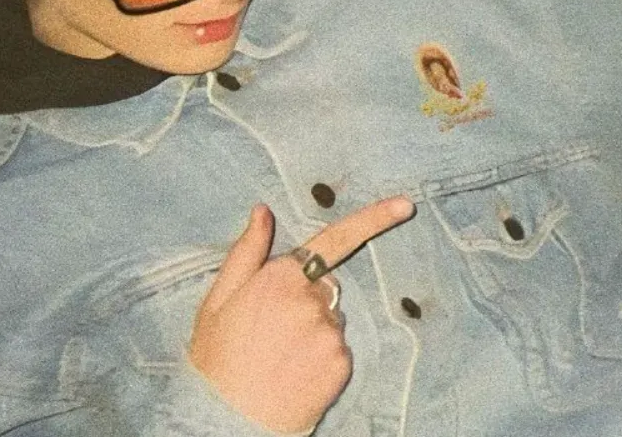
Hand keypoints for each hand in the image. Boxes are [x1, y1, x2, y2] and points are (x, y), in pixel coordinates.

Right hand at [189, 197, 414, 433]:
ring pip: (332, 318)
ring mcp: (330, 331)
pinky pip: (339, 349)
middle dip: (308, 297)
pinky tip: (296, 371)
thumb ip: (247, 250)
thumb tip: (262, 211)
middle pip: (326, 285)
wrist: (225, 420)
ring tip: (281, 354)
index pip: (335, 238)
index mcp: (281, 275)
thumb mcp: (219, 299)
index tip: (404, 205)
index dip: (375, 218)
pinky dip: (323, 357)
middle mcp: (312, 298)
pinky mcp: (341, 362)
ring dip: (314, 329)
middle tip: (274, 327)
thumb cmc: (217, 357)